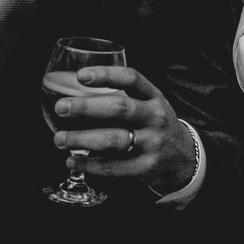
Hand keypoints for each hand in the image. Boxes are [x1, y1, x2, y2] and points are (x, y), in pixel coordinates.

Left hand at [52, 65, 197, 194]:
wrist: (183, 158)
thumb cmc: (154, 125)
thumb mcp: (149, 104)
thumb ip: (122, 96)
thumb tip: (75, 93)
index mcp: (154, 97)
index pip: (132, 79)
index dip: (107, 75)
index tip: (82, 76)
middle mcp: (155, 118)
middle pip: (119, 109)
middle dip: (86, 108)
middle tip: (61, 107)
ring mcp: (152, 144)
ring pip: (113, 140)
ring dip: (82, 139)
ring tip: (60, 139)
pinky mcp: (145, 168)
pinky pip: (114, 167)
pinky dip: (89, 165)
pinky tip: (73, 161)